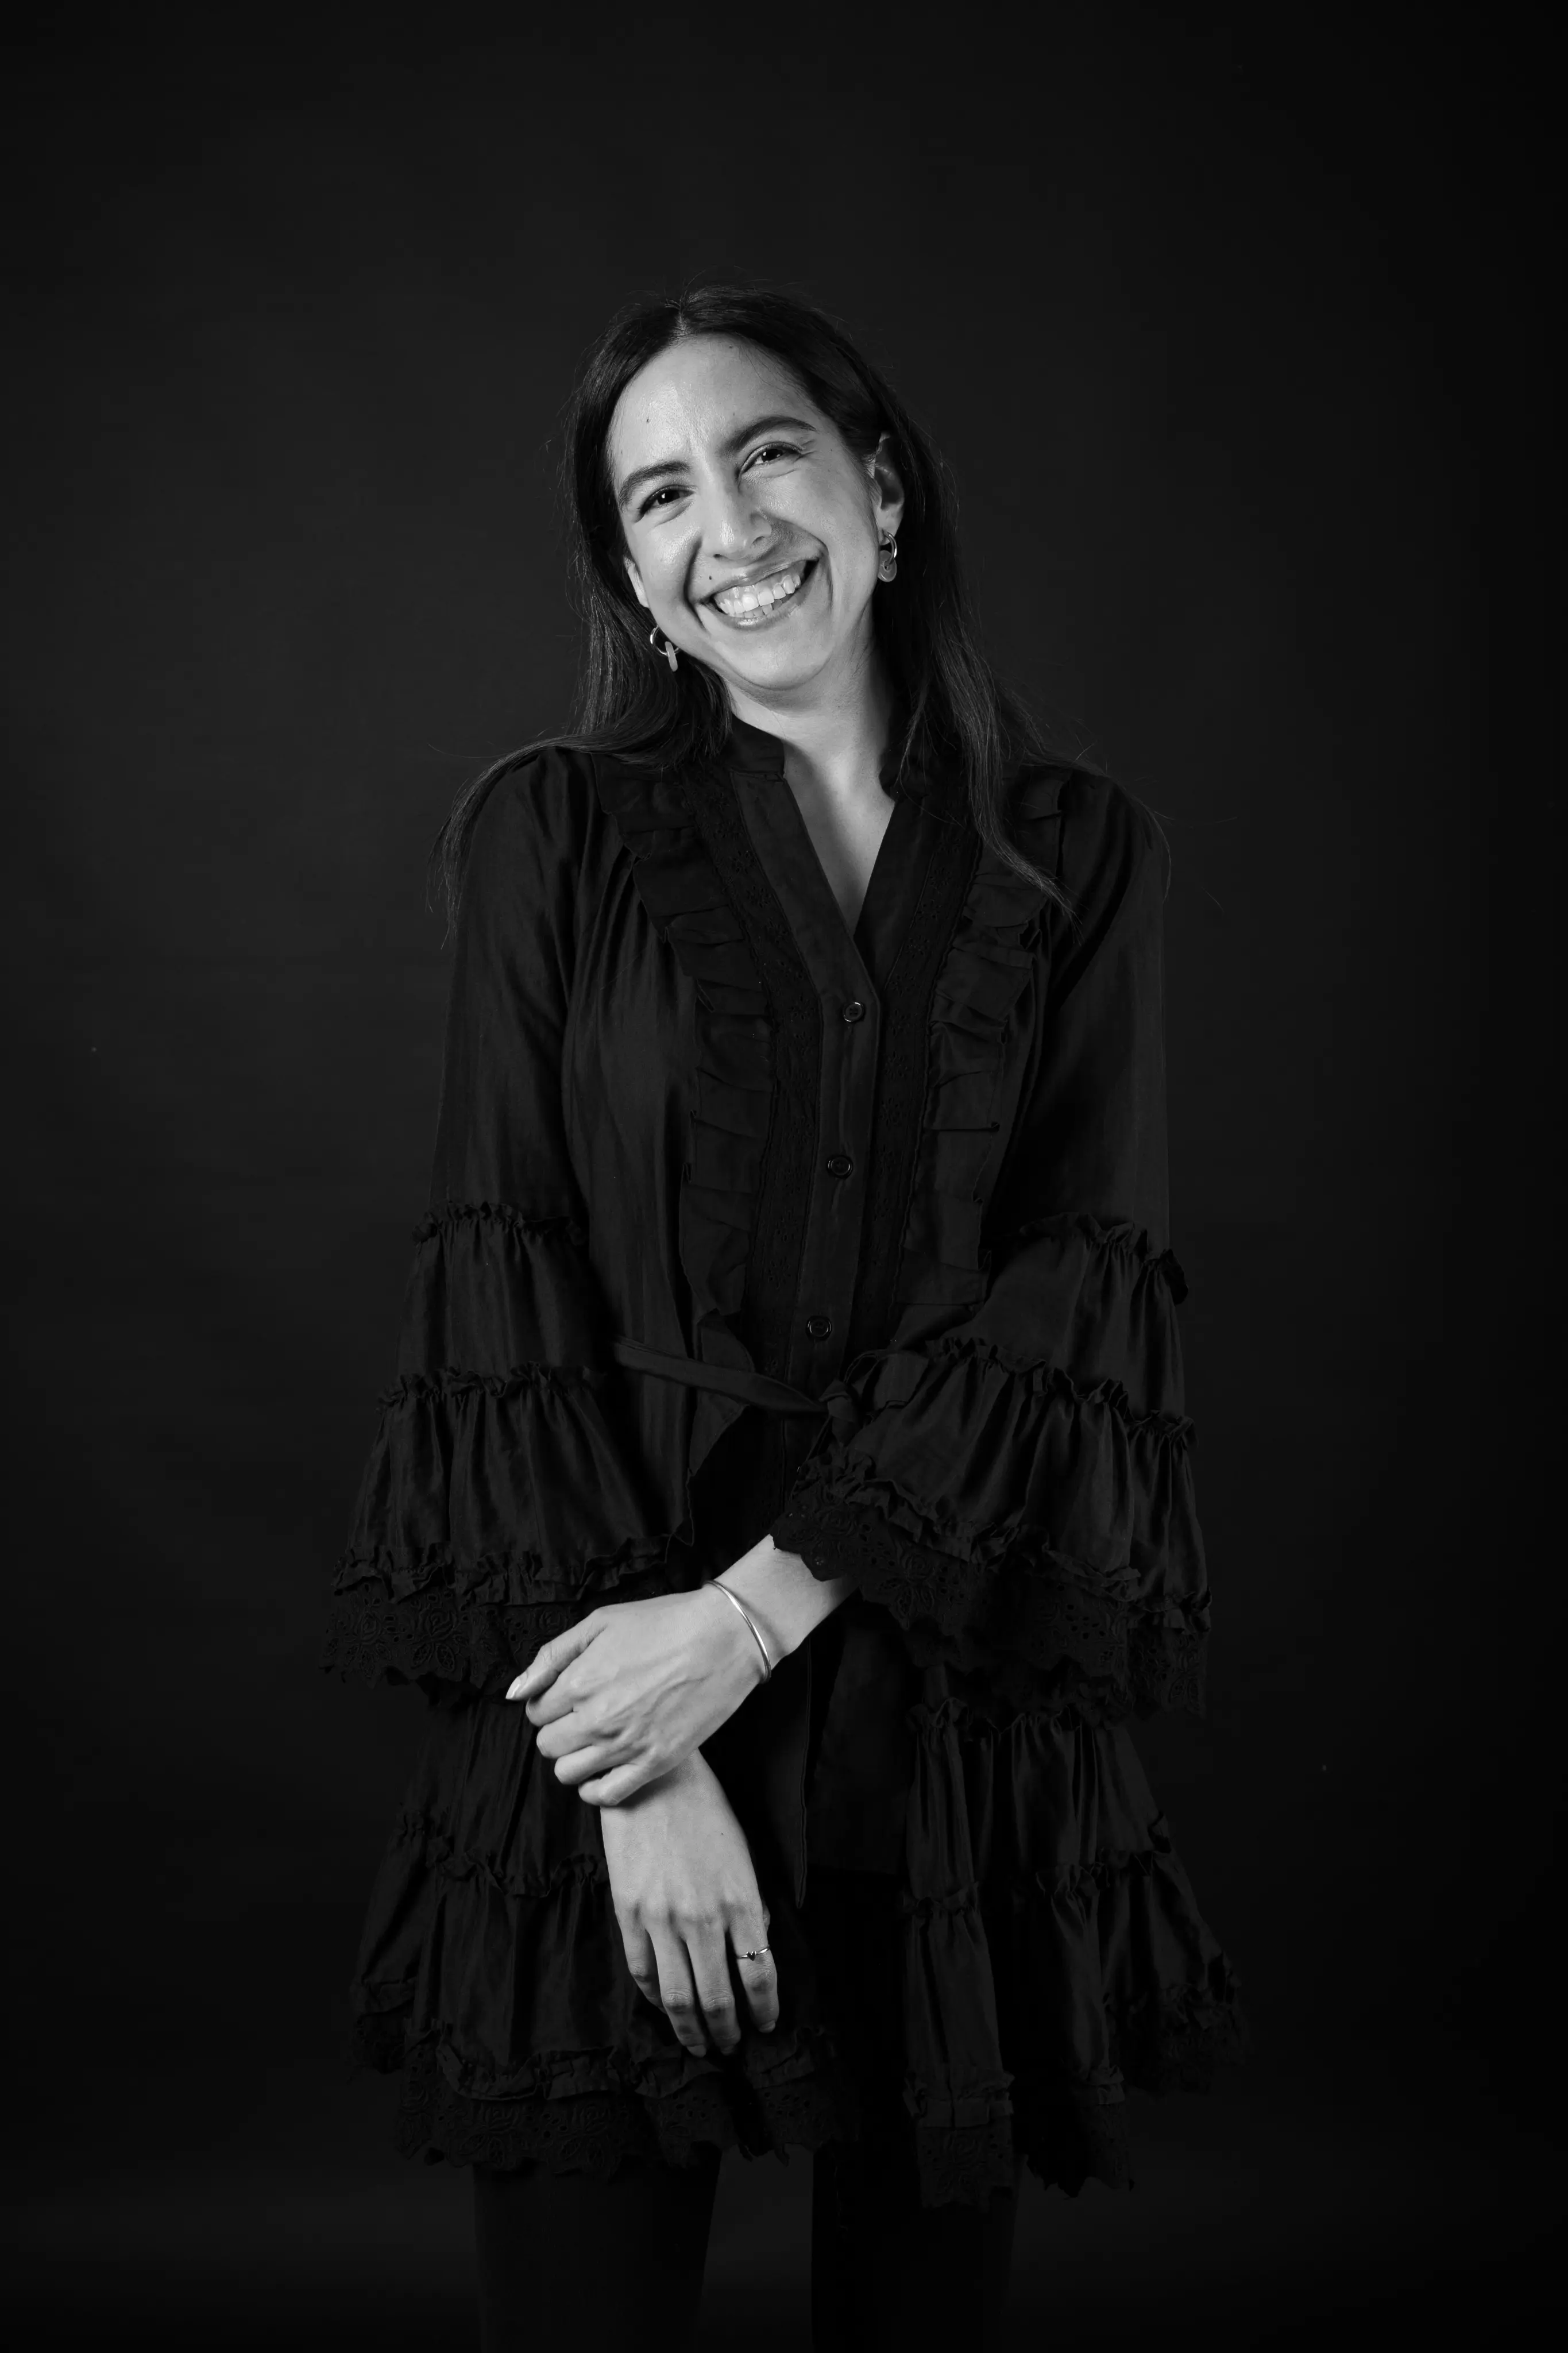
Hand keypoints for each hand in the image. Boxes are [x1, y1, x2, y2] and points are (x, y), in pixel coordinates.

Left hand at [507, 1587, 766, 1804]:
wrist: (723, 1638)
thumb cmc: (664, 1622)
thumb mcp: (600, 1622)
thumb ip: (551, 1657)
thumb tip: (515, 1692)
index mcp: (579, 1682)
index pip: (535, 1713)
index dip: (548, 1704)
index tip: (567, 1696)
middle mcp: (596, 1719)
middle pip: (548, 1746)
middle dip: (558, 1731)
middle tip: (581, 1716)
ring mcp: (625, 1745)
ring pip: (569, 1774)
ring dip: (574, 1759)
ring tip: (595, 1740)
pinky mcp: (655, 1763)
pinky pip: (606, 1795)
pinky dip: (595, 1789)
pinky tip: (604, 1769)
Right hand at [599, 1750, 778, 2055]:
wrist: (652, 1779)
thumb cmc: (706, 1811)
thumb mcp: (744, 1856)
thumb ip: (751, 1905)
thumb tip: (754, 1945)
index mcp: (740, 1900)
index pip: (758, 1974)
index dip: (765, 2008)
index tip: (766, 2025)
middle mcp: (702, 1917)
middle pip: (717, 1998)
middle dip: (727, 2032)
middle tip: (731, 2047)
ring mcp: (662, 1918)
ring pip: (678, 1997)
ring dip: (691, 2029)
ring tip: (700, 2045)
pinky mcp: (629, 1912)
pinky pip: (643, 1972)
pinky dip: (656, 1999)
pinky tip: (667, 2007)